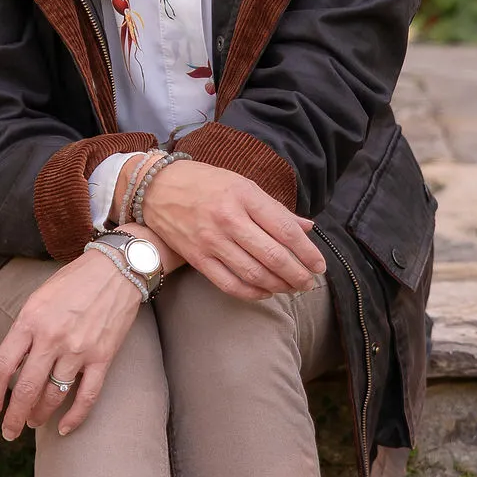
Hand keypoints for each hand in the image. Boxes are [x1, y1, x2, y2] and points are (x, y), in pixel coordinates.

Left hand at [0, 250, 141, 440]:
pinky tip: (65, 428)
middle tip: (9, 431)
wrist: (116, 268)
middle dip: (13, 417)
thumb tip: (12, 365)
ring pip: (53, 396)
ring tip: (34, 422)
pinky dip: (74, 417)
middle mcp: (52, 337)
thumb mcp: (38, 298)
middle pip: (25, 389)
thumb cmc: (74, 281)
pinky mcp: (102, 357)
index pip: (1, 366)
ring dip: (40, 416)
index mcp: (30, 320)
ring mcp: (78, 349)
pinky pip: (87, 396)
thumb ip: (24, 330)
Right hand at [141, 161, 324, 300]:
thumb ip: (275, 209)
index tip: (320, 265)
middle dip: (298, 274)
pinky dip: (252, 293)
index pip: (285, 229)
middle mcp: (229, 218)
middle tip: (310, 283)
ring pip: (254, 274)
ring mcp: (211, 240)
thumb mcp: (242, 184)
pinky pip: (230, 284)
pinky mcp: (198, 258)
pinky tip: (265, 292)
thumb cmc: (205, 183)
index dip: (307, 252)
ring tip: (291, 288)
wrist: (157, 187)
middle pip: (273, 256)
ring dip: (279, 286)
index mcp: (244, 195)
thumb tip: (307, 227)